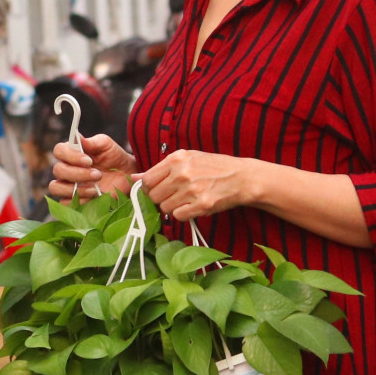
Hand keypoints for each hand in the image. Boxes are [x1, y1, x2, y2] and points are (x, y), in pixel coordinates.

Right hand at [48, 133, 136, 202]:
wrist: (126, 175)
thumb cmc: (114, 157)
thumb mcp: (106, 145)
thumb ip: (92, 142)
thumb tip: (77, 136)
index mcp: (71, 153)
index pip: (59, 150)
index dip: (70, 156)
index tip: (89, 161)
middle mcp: (67, 168)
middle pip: (58, 170)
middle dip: (78, 174)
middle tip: (98, 174)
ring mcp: (69, 185)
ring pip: (56, 187)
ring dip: (76, 189)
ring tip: (95, 189)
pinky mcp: (75, 200)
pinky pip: (65, 203)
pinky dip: (79, 201)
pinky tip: (94, 197)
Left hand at [142, 150, 257, 222]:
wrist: (241, 177)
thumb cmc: (213, 167)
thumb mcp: (187, 159)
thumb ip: (159, 168)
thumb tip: (134, 177)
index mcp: (176, 159)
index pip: (146, 180)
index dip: (148, 188)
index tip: (156, 189)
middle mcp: (182, 174)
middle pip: (153, 196)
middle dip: (160, 198)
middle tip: (174, 195)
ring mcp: (191, 190)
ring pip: (164, 208)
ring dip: (172, 207)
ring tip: (186, 199)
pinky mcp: (201, 205)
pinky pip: (178, 216)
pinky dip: (183, 214)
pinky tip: (192, 206)